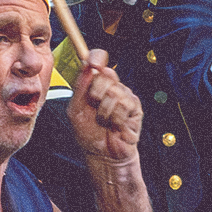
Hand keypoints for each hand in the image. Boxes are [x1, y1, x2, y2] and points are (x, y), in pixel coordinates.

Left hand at [66, 48, 143, 174]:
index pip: (99, 60)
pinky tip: (114, 125)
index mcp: (96, 83)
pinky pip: (123, 106)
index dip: (97, 57)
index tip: (92, 62)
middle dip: (95, 94)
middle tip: (94, 107)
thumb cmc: (89, 133)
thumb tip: (86, 67)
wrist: (102, 155)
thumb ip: (79, 88)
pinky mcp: (135, 109)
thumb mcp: (75, 110)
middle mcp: (112, 87)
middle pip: (105, 76)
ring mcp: (125, 96)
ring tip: (104, 121)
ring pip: (114, 93)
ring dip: (104, 111)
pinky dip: (114, 119)